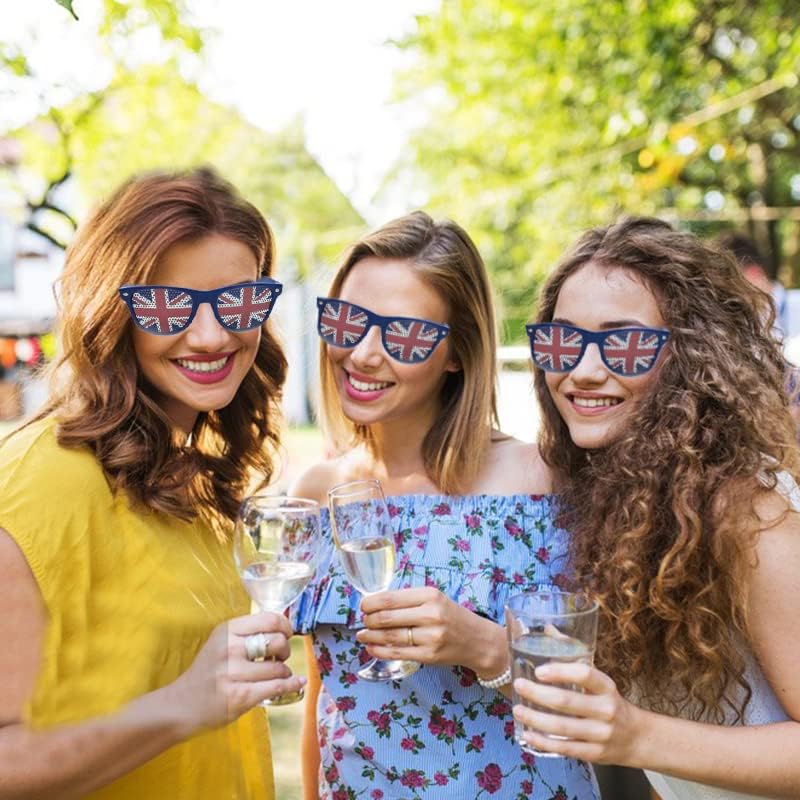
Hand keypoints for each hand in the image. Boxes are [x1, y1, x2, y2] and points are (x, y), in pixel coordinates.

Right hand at [166, 610, 305, 734]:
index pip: (269, 619)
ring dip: (285, 672)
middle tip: (279, 658)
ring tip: (277, 675)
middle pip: (277, 642)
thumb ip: (247, 634)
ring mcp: (233, 673)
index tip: (287, 634)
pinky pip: (276, 687)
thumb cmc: (207, 672)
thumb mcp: (221, 643)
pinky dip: (291, 685)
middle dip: (285, 650)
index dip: (285, 626)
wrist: (180, 705)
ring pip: (278, 668)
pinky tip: (296, 683)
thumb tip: (283, 630)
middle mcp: (230, 648)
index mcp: (227, 630)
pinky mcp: (238, 697)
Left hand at [357, 587, 505, 674]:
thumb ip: (409, 600)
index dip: (371, 603)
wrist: (477, 640)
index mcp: (430, 595)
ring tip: (362, 635)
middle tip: (362, 620)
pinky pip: (397, 653)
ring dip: (370, 636)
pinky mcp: (429, 656)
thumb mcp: (434, 599)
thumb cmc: (450, 616)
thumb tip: (375, 604)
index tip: (363, 605)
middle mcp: (431, 615)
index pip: (390, 598)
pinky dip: (380, 650)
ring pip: (390, 636)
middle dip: (368, 620)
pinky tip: (372, 647)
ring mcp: (430, 637)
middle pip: (387, 618)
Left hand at [512, 662, 643, 764]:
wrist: (636, 737)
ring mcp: (601, 734)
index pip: (585, 675)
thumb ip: (573, 657)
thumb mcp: (599, 680)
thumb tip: (548, 629)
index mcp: (607, 687)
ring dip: (536, 719)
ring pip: (563, 727)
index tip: (538, 671)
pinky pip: (565, 748)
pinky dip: (544, 742)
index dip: (561, 672)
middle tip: (519, 685)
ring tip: (517, 710)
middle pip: (567, 702)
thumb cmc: (609, 702)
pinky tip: (528, 734)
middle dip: (538, 694)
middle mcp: (606, 710)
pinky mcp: (594, 754)